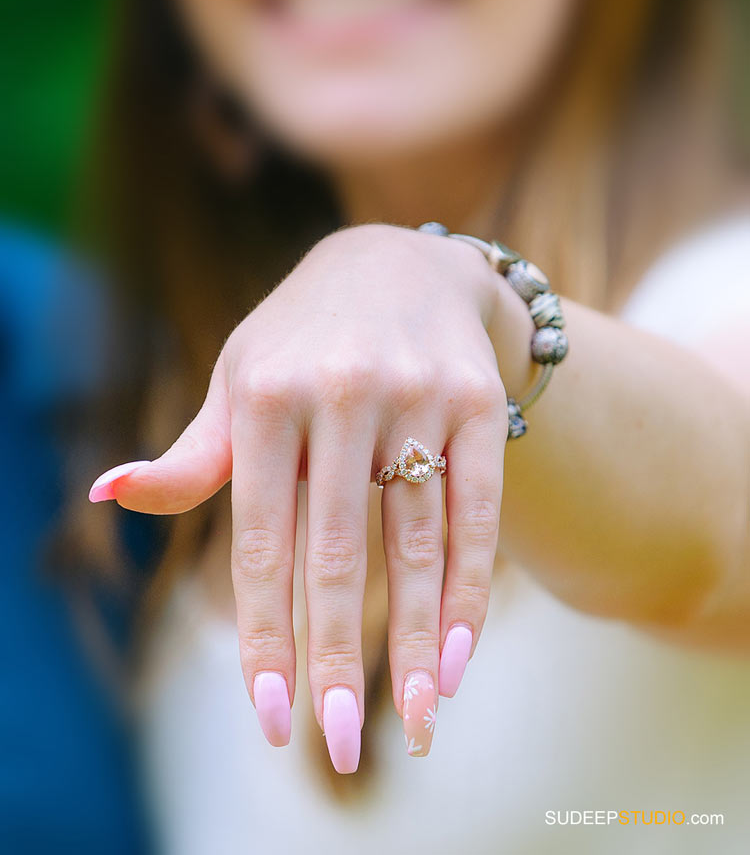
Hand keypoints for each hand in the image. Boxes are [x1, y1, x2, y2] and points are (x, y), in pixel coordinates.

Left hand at [89, 223, 511, 770]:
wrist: (398, 264)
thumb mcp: (239, 381)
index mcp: (268, 396)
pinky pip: (477, 512)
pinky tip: (460, 656)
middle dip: (337, 657)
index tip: (270, 717)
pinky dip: (470, 588)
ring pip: (417, 541)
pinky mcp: (478, 403)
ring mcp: (418, 395)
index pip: (261, 540)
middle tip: (343, 747)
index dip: (264, 633)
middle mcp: (343, 392)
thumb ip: (192, 454)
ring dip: (417, 640)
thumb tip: (110, 493)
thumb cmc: (300, 342)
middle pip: (339, 553)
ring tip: (417, 722)